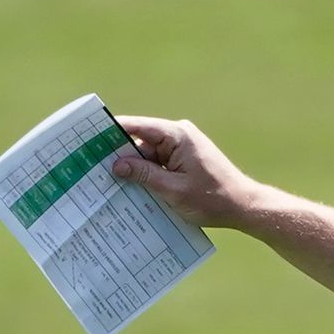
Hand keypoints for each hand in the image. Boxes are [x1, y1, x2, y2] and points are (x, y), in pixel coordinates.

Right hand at [108, 115, 260, 231]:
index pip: (138, 127)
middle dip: (120, 157)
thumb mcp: (173, 190)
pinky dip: (146, 177)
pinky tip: (131, 190)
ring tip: (108, 184)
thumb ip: (143, 175)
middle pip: (140, 143)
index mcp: (178, 135)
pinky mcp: (182, 161)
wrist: (243, 206)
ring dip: (134, 171)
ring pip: (147, 156)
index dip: (113, 131)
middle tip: (93, 169)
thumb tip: (115, 165)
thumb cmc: (212, 199)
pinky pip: (157, 165)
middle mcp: (178, 136)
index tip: (90, 135)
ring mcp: (181, 148)